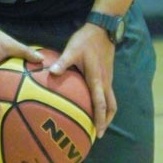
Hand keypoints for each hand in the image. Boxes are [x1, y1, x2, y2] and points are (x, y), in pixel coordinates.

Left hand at [49, 22, 116, 137]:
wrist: (103, 29)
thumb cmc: (86, 40)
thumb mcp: (72, 50)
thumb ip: (63, 63)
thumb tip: (51, 72)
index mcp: (97, 79)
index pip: (101, 104)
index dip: (100, 119)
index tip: (98, 132)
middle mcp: (105, 82)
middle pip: (111, 107)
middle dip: (106, 121)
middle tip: (98, 133)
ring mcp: (108, 79)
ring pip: (111, 101)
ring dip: (106, 114)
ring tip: (98, 124)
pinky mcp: (107, 75)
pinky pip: (107, 94)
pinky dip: (104, 104)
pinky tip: (93, 105)